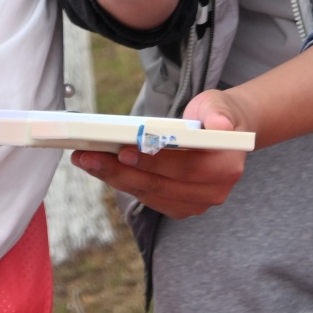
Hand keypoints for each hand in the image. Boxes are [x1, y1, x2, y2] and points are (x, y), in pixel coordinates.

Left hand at [70, 91, 251, 219]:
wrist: (225, 133)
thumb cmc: (217, 115)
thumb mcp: (220, 105)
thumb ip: (219, 114)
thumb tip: (220, 126)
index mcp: (225, 168)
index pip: (184, 167)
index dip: (152, 160)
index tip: (122, 150)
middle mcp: (213, 192)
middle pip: (159, 185)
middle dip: (120, 170)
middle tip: (88, 156)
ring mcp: (196, 204)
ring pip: (148, 194)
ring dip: (114, 177)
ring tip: (87, 160)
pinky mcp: (179, 207)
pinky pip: (147, 198)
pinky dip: (123, 182)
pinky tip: (102, 168)